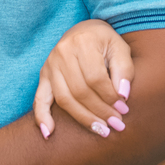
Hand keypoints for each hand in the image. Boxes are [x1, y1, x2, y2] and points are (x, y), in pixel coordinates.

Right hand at [33, 19, 134, 138]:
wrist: (84, 31)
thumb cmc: (105, 41)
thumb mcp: (120, 48)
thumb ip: (124, 70)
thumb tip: (123, 95)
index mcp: (82, 42)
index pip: (96, 77)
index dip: (110, 96)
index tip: (124, 109)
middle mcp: (62, 52)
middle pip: (80, 91)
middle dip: (100, 111)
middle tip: (117, 124)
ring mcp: (50, 65)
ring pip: (64, 99)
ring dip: (83, 118)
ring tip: (101, 130)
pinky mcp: (43, 76)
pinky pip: (39, 99)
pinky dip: (42, 117)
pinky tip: (48, 133)